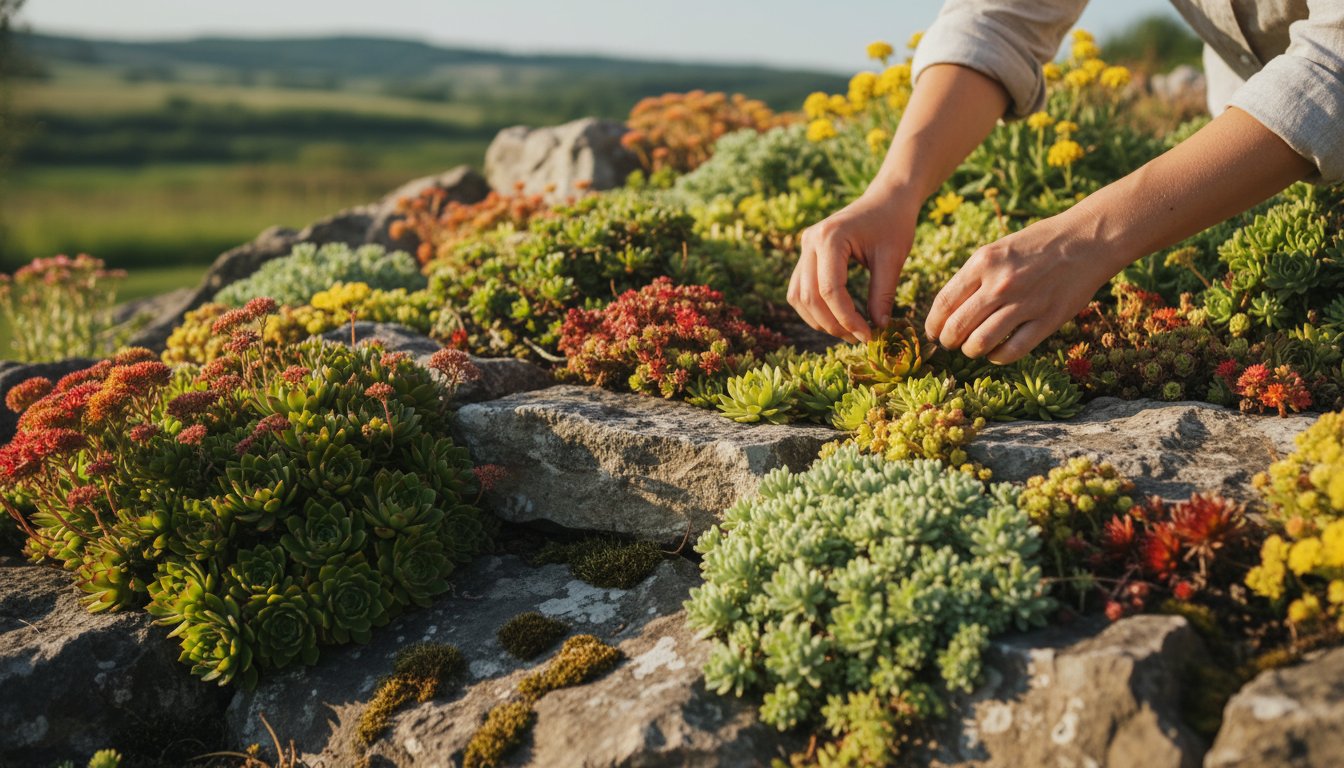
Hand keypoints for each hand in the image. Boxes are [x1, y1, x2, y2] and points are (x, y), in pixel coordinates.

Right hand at [788, 191, 918, 342]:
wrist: (887, 198)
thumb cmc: (894, 223)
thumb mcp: (893, 258)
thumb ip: (883, 294)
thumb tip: (878, 328)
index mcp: (830, 237)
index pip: (830, 290)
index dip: (847, 318)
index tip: (868, 335)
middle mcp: (810, 241)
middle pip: (810, 296)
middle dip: (833, 323)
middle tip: (859, 338)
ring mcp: (804, 247)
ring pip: (798, 296)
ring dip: (819, 320)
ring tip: (848, 331)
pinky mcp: (806, 254)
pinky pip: (800, 289)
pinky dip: (814, 309)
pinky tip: (837, 318)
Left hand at [923, 208, 1131, 363]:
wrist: (1086, 240)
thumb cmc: (1037, 244)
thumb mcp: (998, 249)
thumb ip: (974, 277)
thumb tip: (948, 311)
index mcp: (983, 262)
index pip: (944, 303)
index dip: (932, 324)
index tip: (932, 333)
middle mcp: (1000, 284)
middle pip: (957, 327)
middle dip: (948, 341)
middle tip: (950, 344)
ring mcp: (1024, 303)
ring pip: (980, 343)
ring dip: (971, 351)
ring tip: (972, 348)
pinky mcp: (1047, 319)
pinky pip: (1012, 350)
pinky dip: (998, 357)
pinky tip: (996, 353)